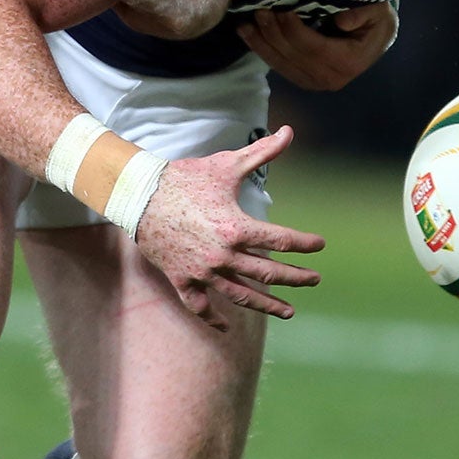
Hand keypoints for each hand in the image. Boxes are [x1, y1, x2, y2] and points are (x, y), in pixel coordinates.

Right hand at [133, 127, 322, 330]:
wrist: (139, 194)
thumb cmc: (185, 177)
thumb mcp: (226, 164)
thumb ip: (262, 152)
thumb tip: (289, 131)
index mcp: (237, 227)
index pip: (282, 241)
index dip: (304, 244)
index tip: (319, 245)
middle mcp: (223, 255)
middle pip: (269, 273)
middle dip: (296, 278)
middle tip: (314, 279)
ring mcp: (202, 271)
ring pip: (242, 295)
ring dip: (268, 305)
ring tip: (289, 312)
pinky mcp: (182, 279)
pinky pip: (200, 306)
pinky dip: (213, 318)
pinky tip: (227, 328)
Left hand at [240, 3, 396, 89]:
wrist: (376, 37)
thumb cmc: (375, 20)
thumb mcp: (377, 11)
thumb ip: (362, 13)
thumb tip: (341, 21)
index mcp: (348, 62)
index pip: (313, 46)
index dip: (294, 29)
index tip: (281, 9)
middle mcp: (330, 79)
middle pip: (294, 56)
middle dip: (273, 34)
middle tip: (259, 11)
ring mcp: (316, 82)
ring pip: (282, 64)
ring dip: (261, 44)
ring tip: (246, 24)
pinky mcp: (304, 80)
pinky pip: (280, 66)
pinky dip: (262, 51)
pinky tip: (248, 35)